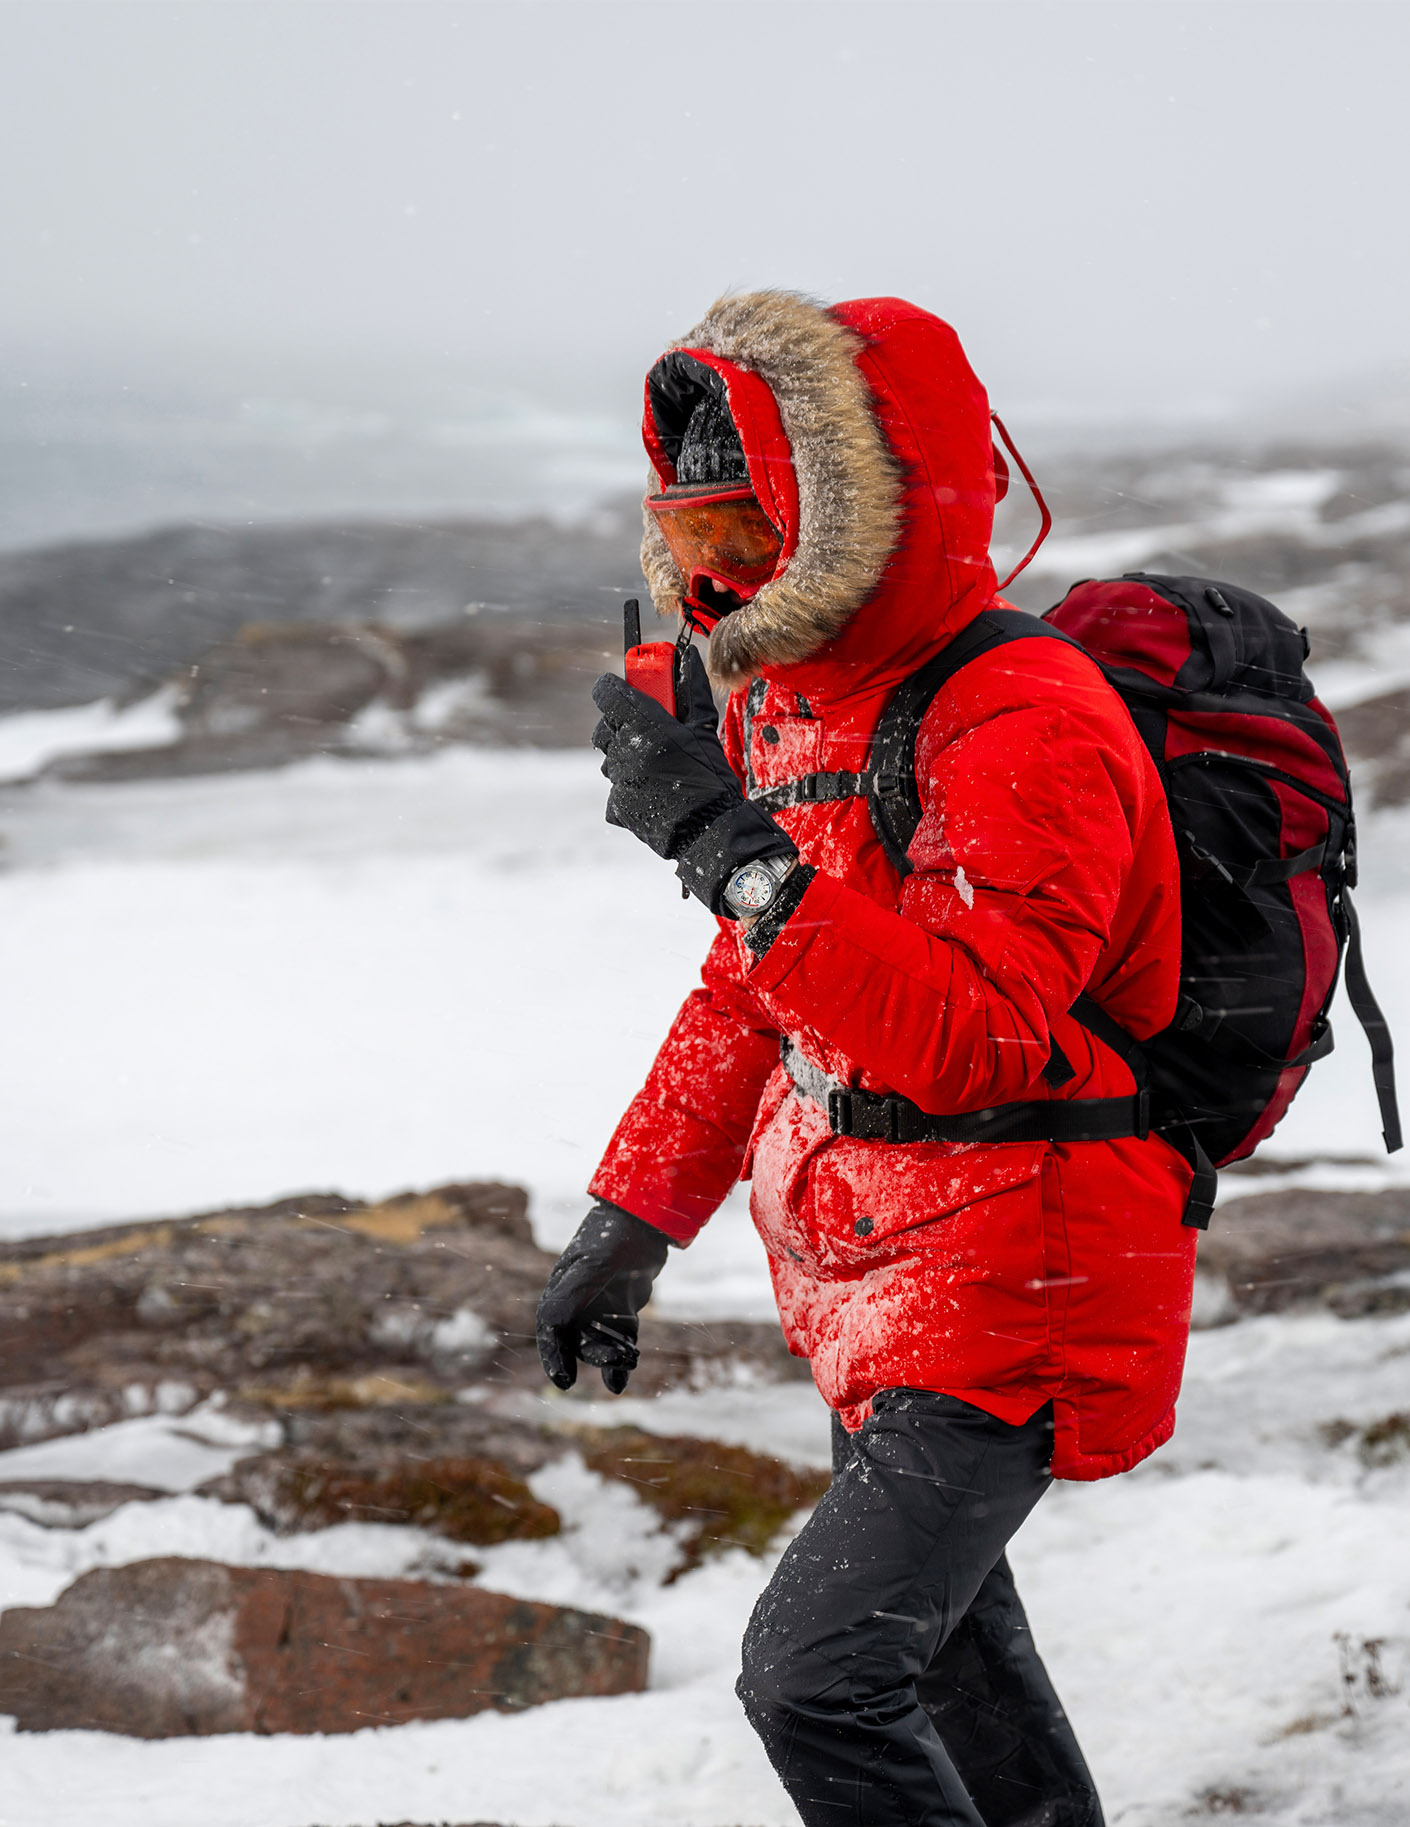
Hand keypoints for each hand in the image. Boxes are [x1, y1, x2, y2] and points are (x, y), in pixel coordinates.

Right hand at [535, 1202, 671, 1393]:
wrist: (646, 1220)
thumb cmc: (614, 1237)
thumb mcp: (592, 1265)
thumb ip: (572, 1294)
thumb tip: (550, 1325)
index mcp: (562, 1290)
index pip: (551, 1329)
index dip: (554, 1357)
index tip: (564, 1382)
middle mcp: (578, 1302)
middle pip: (578, 1341)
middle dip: (596, 1354)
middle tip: (620, 1358)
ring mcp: (601, 1307)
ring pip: (600, 1344)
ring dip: (611, 1358)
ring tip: (631, 1360)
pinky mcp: (623, 1310)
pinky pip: (619, 1341)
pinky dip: (620, 1360)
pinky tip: (619, 1383)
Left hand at [592, 646, 794, 913]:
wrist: (711, 831)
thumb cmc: (711, 778)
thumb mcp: (704, 730)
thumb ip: (692, 692)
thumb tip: (686, 659)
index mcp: (645, 726)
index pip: (607, 693)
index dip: (613, 687)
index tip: (624, 688)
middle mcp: (625, 751)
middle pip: (604, 727)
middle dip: (619, 724)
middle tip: (644, 729)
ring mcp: (619, 780)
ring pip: (609, 758)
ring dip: (625, 756)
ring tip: (656, 765)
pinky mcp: (618, 806)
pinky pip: (616, 787)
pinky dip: (631, 785)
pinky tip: (654, 790)